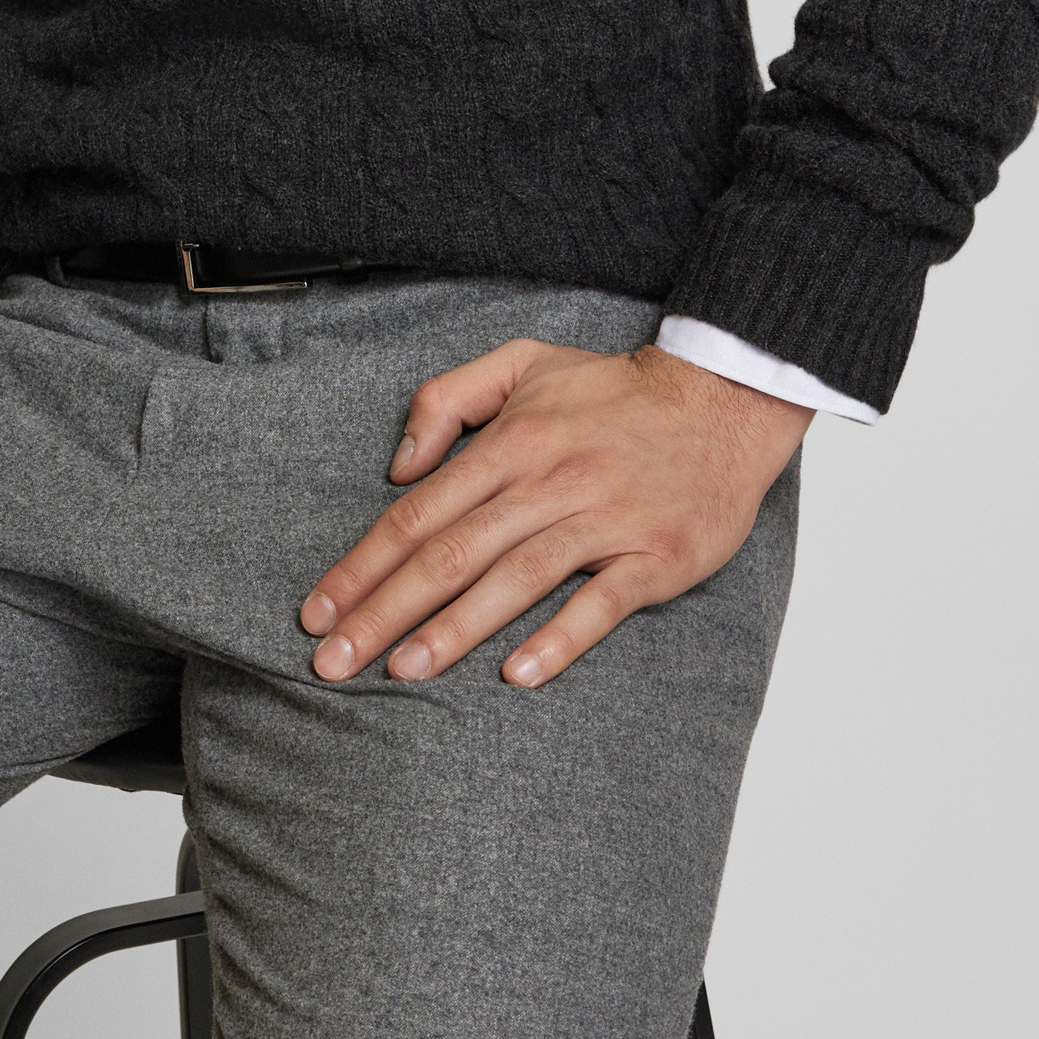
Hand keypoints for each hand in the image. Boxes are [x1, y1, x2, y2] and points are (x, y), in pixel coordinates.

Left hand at [299, 340, 809, 690]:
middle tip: (332, 661)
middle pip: (450, 554)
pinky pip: (600, 603)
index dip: (363, 565)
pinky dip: (559, 639)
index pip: (417, 513)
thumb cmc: (611, 390)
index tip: (317, 610)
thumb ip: (446, 399)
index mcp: (510, 442)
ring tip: (401, 670)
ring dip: (453, 629)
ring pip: (514, 580)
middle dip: (383, 611)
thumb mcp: (519, 364)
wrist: (721, 399)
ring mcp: (602, 521)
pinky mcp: (654, 556)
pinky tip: (518, 674)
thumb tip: (399, 466)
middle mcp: (547, 482)